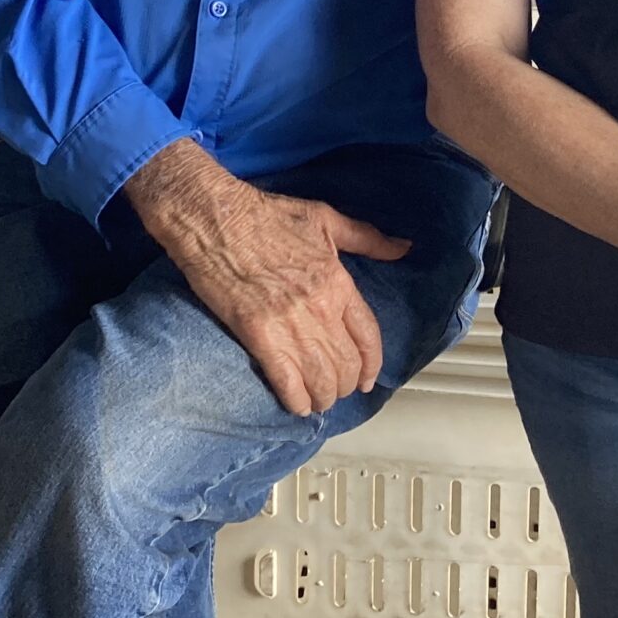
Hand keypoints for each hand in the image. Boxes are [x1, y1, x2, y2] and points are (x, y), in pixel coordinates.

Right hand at [123, 141, 409, 416]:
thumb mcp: (325, 218)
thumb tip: (404, 247)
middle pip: (346, 365)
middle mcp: (319, 308)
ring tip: (317, 400)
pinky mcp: (257, 334)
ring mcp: (288, 324)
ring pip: (321, 380)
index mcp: (338, 282)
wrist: (213, 216)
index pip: (369, 337)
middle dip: (345, 385)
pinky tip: (296, 404)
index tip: (367, 378)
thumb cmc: (264, 214)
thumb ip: (367, 237)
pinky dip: (295, 400)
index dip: (372, 366)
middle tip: (336, 389)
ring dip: (323, 397)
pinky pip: (286, 382)